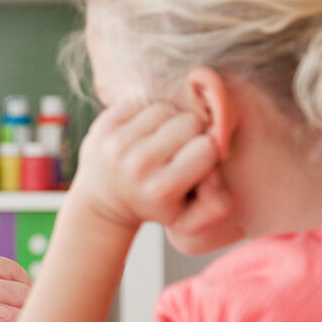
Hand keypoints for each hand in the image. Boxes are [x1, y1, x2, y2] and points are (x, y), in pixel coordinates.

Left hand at [68, 100, 228, 231]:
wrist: (104, 198)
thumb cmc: (156, 206)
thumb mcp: (191, 219)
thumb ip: (217, 205)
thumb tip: (213, 174)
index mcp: (161, 189)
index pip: (209, 147)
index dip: (209, 150)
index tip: (198, 161)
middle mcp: (138, 165)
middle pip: (190, 121)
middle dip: (193, 132)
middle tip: (181, 148)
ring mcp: (117, 143)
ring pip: (166, 109)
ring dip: (170, 121)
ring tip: (163, 140)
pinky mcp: (103, 125)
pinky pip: (141, 103)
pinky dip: (147, 114)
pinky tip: (144, 132)